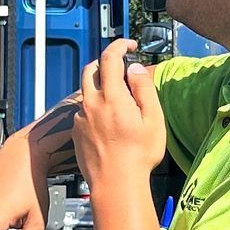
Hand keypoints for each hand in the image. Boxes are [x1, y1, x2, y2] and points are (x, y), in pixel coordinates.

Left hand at [74, 40, 165, 192]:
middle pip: (91, 69)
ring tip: (116, 95)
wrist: (116, 185)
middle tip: (121, 67)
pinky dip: (94, 105)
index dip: (120, 45)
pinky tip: (107, 120)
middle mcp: (92, 103)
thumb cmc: (138, 156)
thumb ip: (143, 89)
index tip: (129, 45)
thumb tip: (135, 69)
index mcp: (112, 97)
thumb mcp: (153, 120)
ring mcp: (81, 118)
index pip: (110, 58)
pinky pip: (83, 109)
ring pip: (85, 90)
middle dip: (106, 62)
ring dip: (98, 84)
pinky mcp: (76, 131)